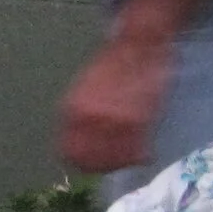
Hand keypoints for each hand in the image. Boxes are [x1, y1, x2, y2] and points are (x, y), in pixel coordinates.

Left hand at [57, 29, 171, 173]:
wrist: (138, 45)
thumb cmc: (112, 65)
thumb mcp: (83, 90)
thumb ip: (79, 117)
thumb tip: (76, 144)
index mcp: (71, 111)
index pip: (68, 153)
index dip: (80, 162)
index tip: (91, 164)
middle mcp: (88, 119)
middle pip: (89, 162)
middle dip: (102, 166)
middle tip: (115, 163)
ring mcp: (112, 122)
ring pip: (112, 161)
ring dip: (122, 162)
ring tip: (130, 156)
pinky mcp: (137, 122)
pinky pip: (134, 154)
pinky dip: (140, 156)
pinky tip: (144, 151)